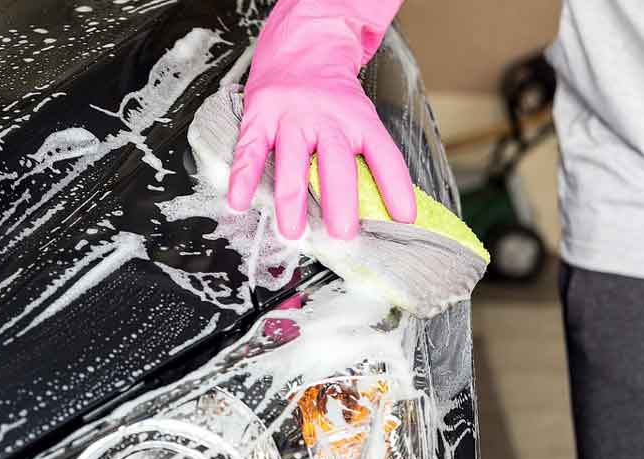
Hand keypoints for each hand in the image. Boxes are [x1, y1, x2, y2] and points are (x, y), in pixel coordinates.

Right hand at [227, 0, 415, 239]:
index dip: (396, 188)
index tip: (403, 219)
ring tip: (293, 231)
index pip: (384, 155)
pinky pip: (250, 151)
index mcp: (358, 119)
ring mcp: (291, 117)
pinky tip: (240, 201)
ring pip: (293, 162)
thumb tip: (387, 207)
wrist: (304, 40)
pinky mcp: (260, 116)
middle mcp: (327, 118)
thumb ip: (367, 156)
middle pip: (337, 164)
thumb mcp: (360, 114)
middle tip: (342, 233)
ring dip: (291, 200)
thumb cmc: (332, 91)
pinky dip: (243, 178)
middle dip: (340, 202)